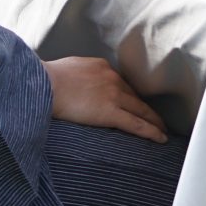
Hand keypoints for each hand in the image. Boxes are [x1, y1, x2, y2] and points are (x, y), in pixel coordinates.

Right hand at [45, 56, 169, 143]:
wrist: (43, 84)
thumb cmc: (47, 79)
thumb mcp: (69, 68)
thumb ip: (81, 75)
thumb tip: (79, 83)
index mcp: (101, 67)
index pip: (121, 84)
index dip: (130, 96)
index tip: (136, 104)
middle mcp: (112, 78)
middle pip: (135, 97)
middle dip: (147, 109)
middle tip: (158, 118)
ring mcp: (113, 95)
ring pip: (140, 110)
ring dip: (154, 121)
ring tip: (162, 130)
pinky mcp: (110, 112)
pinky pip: (136, 124)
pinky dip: (151, 131)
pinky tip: (160, 138)